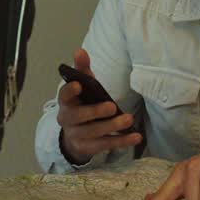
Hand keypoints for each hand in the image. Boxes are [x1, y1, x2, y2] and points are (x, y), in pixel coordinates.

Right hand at [57, 48, 141, 163]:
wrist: (75, 135)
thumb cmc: (82, 105)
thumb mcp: (83, 87)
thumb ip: (83, 70)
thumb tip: (80, 51)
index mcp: (66, 102)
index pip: (64, 95)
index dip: (70, 91)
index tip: (78, 85)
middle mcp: (67, 120)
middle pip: (79, 117)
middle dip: (95, 112)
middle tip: (112, 106)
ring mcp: (77, 136)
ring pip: (94, 133)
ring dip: (112, 126)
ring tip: (129, 119)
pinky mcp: (88, 149)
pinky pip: (105, 145)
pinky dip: (121, 141)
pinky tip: (136, 137)